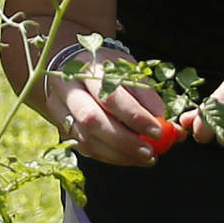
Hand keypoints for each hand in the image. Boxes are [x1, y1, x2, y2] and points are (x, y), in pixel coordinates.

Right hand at [31, 63, 173, 169]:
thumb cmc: (106, 68)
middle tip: (150, 152)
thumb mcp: (128, 70)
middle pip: (92, 120)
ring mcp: (59, 109)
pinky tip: (129, 157)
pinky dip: (110, 157)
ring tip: (145, 157)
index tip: (157, 131)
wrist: (71, 65)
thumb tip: (164, 121)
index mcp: (87, 68)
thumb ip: (146, 95)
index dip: (134, 117)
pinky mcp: (60, 126)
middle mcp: (67, 89)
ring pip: (86, 140)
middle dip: (124, 141)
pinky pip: (85, 148)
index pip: (109, 96)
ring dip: (119, 154)